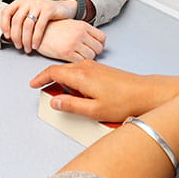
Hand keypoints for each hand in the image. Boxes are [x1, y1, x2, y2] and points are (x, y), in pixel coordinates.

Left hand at [0, 0, 76, 52]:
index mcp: (20, 1)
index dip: (4, 25)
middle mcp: (28, 1)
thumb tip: (9, 36)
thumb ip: (20, 20)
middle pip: (16, 20)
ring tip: (28, 48)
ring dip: (26, 40)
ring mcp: (38, 4)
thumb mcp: (29, 13)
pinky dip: (36, 38)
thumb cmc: (44, 14)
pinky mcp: (48, 9)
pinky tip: (35, 45)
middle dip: (16, 37)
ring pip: (27, 25)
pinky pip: (39, 26)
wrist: (63, 8)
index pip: (6, 12)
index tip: (7, 36)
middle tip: (19, 46)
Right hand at [30, 60, 178, 121]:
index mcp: (81, 75)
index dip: (40, 78)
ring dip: (63, 81)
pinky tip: (79, 93)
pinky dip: (74, 80)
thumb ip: (71, 105)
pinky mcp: (101, 69)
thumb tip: (54, 102)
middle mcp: (86, 67)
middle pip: (60, 69)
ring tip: (64, 97)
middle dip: (49, 80)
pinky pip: (80, 72)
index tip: (32, 85)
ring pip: (71, 70)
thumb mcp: (94, 110)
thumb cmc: (124, 102)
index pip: (53, 71)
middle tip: (44, 92)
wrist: (145, 93)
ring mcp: (95, 66)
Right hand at [35, 20, 105, 61]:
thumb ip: (84, 31)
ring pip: (91, 56)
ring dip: (86, 59)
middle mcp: (80, 33)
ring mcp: (74, 43)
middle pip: (98, 48)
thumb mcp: (71, 24)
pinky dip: (78, 63)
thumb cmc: (53, 28)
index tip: (94, 48)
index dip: (100, 44)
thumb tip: (94, 40)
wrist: (36, 30)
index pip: (102, 38)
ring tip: (79, 57)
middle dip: (94, 52)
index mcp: (83, 25)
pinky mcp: (66, 53)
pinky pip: (80, 61)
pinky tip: (72, 59)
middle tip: (86, 54)